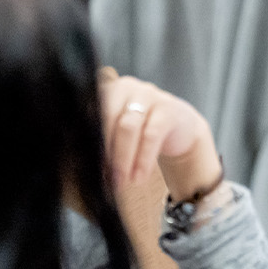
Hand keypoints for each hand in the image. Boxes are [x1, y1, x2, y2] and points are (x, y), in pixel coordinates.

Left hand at [99, 71, 222, 198]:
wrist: (180, 126)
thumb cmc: (142, 129)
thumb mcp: (120, 130)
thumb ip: (103, 142)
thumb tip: (88, 170)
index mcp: (106, 90)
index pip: (90, 114)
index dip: (87, 141)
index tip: (87, 168)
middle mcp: (125, 87)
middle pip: (108, 119)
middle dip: (105, 152)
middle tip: (105, 178)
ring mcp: (148, 94)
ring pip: (128, 127)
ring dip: (123, 158)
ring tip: (122, 181)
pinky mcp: (168, 108)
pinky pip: (152, 135)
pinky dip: (143, 159)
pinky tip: (140, 176)